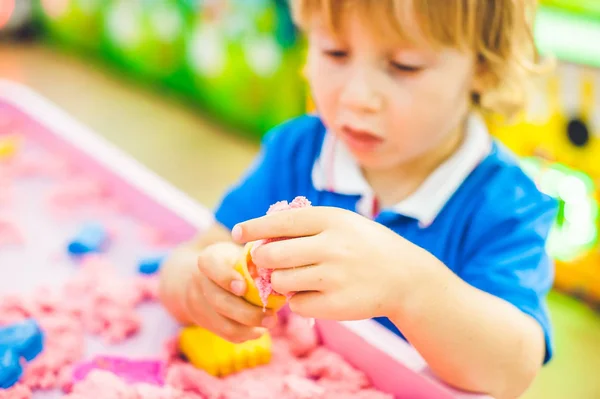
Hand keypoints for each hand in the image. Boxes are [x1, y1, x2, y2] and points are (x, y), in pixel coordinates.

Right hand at [183, 242, 278, 342]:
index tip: (243, 287)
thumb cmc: (232, 261)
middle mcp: (199, 282)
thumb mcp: (238, 253)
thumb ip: (254, 260)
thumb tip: (281, 270)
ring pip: (222, 324)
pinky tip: (259, 329)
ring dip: (249, 328)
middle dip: (247, 313)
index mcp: (209, 259)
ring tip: (270, 323)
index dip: (226, 278)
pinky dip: (245, 334)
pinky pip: (226, 334)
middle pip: (219, 302)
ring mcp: (200, 305)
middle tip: (272, 317)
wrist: (202, 278)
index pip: (210, 265)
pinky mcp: (206, 323)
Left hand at [232, 206, 432, 320]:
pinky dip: (299, 300)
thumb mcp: (344, 223)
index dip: (255, 227)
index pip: (280, 222)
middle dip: (262, 259)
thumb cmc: (367, 246)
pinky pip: (297, 304)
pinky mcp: (335, 305)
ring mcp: (333, 277)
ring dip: (281, 281)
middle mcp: (332, 246)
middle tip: (266, 262)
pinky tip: (316, 294)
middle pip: (272, 255)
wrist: (406, 278)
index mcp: (332, 220)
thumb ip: (308, 225)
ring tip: (298, 278)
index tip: (238, 233)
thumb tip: (263, 232)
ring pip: (280, 281)